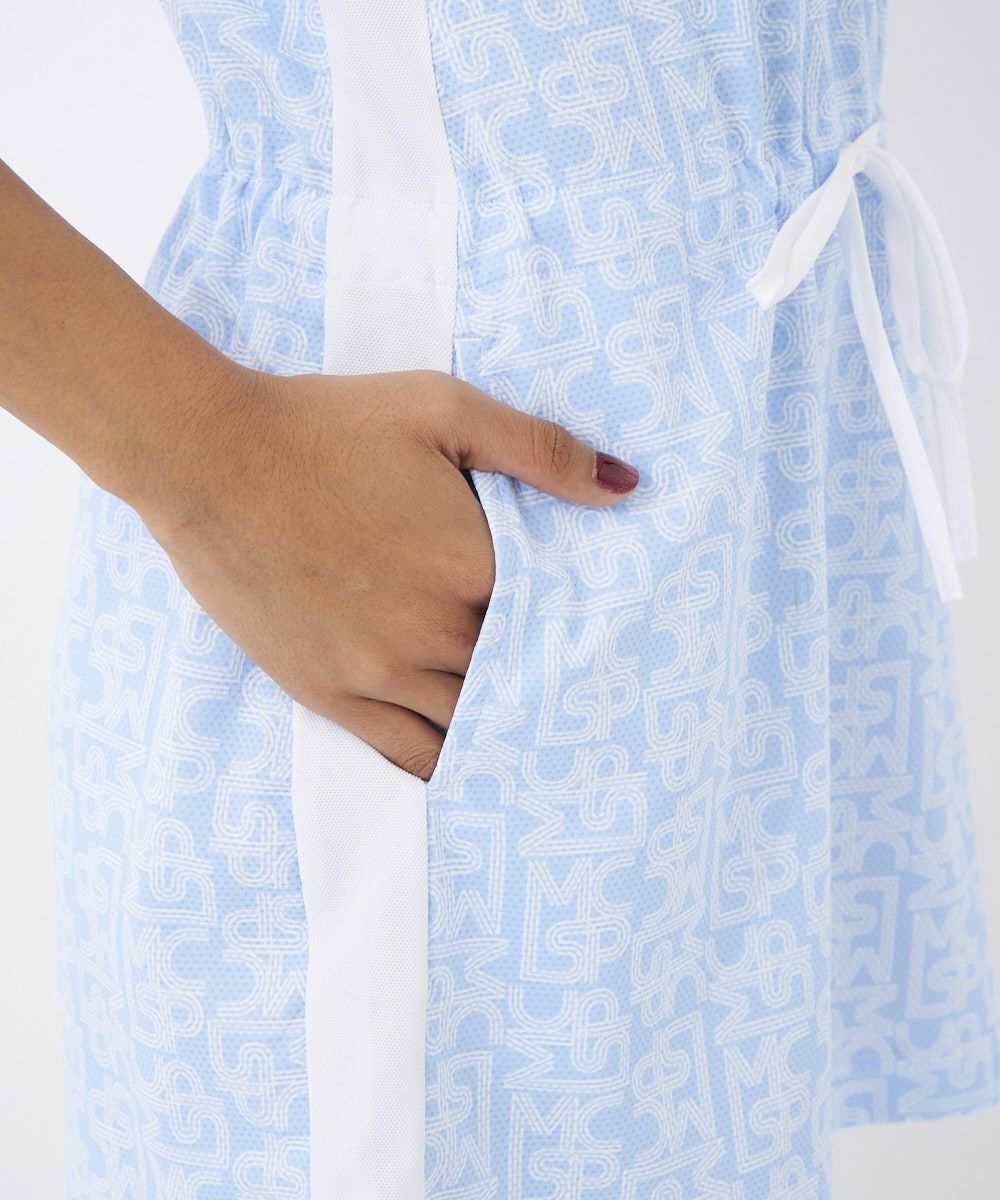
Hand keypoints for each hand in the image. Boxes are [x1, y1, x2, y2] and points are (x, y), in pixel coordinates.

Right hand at [139, 367, 639, 779]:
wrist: (211, 457)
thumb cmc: (328, 425)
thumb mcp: (443, 410)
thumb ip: (541, 450)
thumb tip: (627, 487)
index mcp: (474, 568)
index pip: (556, 624)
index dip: (580, 633)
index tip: (606, 641)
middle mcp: (435, 634)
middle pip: (519, 683)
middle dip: (548, 685)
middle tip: (581, 697)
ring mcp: (381, 673)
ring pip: (471, 729)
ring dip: (502, 728)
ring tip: (532, 737)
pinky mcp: (332, 694)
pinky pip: (409, 755)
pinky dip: (446, 763)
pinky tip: (467, 761)